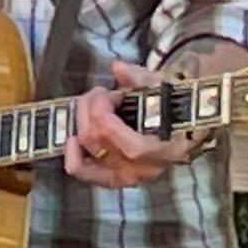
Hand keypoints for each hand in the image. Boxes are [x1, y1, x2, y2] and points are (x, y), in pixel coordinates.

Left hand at [66, 53, 209, 189]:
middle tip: (100, 93)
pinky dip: (72, 154)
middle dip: (92, 108)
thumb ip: (141, 79)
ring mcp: (126, 177)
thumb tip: (118, 68)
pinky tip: (73, 137)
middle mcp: (144, 170)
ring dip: (82, 121)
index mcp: (167, 150)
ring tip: (91, 106)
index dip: (109, 116)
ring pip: (89, 151)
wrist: (176, 132)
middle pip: (101, 141)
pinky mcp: (109, 179)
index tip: (109, 94)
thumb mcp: (162, 90)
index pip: (133, 147)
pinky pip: (82, 171)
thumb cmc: (170, 110)